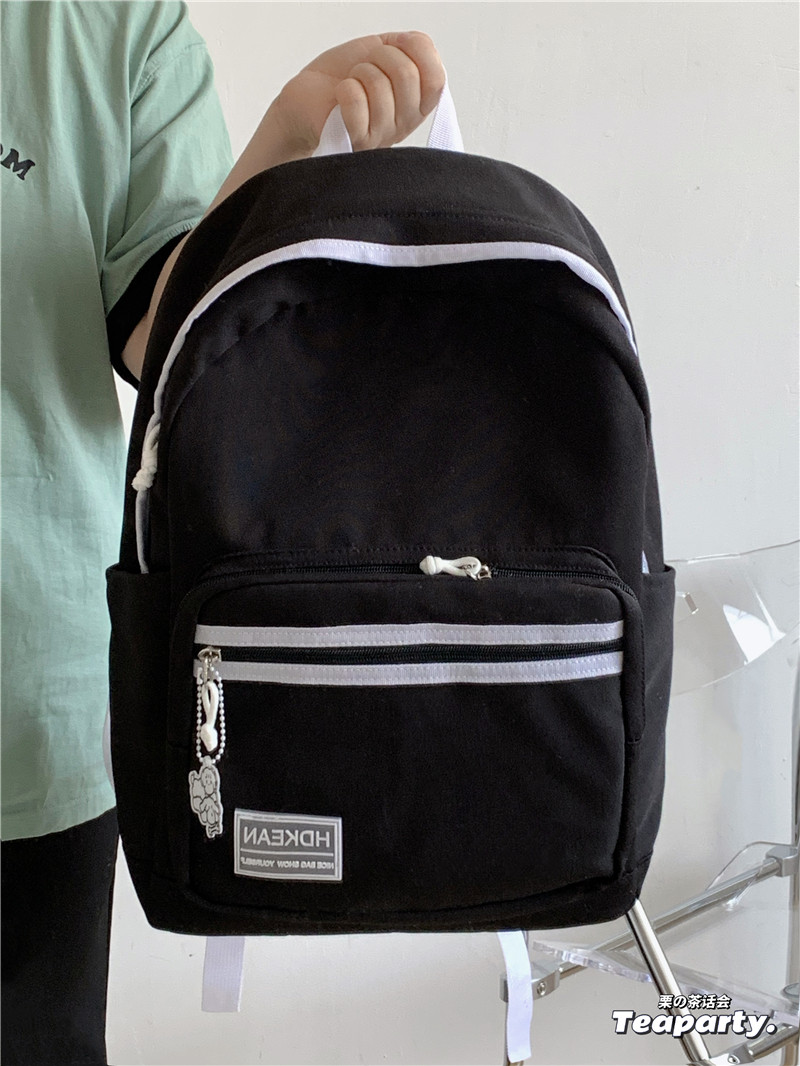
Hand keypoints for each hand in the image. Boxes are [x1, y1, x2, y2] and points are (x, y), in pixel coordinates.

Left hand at [273, 31, 445, 152]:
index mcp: (416, 104)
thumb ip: (411, 47)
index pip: (437, 79)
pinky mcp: (355, 140)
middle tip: (367, 66)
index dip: (415, 51)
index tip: (395, 48)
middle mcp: (404, 124)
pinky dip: (345, 87)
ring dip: (359, 72)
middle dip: (381, 55)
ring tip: (353, 82)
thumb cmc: (342, 76)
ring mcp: (381, 135)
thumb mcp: (384, 49)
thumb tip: (420, 44)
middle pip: (407, 76)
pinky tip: (341, 95)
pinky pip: (356, 101)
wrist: (307, 98)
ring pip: (380, 85)